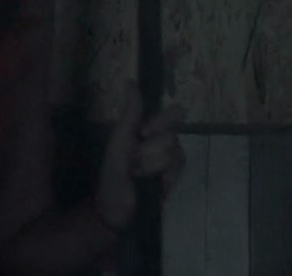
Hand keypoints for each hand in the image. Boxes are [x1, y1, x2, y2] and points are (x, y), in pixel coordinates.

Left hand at [91, 87, 184, 231]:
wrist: (115, 211)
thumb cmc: (112, 174)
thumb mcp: (118, 142)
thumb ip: (130, 114)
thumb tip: (131, 81)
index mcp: (145, 129)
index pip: (171, 113)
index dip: (163, 120)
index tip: (144, 133)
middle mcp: (161, 141)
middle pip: (171, 135)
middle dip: (149, 152)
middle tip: (135, 163)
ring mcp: (170, 159)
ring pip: (175, 153)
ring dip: (152, 166)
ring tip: (139, 175)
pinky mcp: (175, 177)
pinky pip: (179, 169)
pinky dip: (164, 177)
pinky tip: (154, 184)